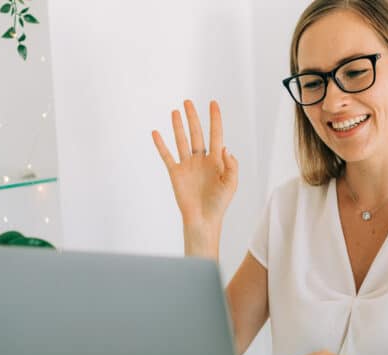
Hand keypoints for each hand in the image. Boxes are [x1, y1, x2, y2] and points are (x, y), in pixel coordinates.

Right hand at [152, 100, 237, 227]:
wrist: (203, 219)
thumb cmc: (219, 204)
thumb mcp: (231, 184)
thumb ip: (231, 166)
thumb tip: (224, 148)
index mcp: (216, 160)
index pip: (216, 134)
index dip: (215, 119)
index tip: (213, 103)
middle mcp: (201, 160)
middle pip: (196, 133)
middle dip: (193, 118)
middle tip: (188, 102)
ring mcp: (187, 165)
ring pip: (182, 141)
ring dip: (178, 126)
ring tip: (175, 112)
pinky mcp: (176, 173)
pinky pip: (167, 156)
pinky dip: (161, 144)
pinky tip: (156, 133)